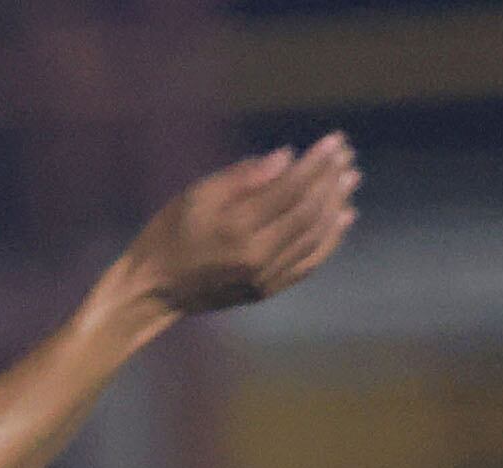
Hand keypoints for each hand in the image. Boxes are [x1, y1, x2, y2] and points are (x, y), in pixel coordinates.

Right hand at [119, 134, 357, 321]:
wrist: (152, 291)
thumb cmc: (168, 235)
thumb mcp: (195, 196)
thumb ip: (242, 177)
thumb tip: (286, 157)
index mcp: (236, 229)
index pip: (290, 189)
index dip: (316, 163)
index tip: (335, 140)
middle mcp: (257, 256)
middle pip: (308, 212)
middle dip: (331, 180)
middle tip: (347, 155)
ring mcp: (265, 277)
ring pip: (315, 237)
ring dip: (337, 205)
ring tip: (350, 179)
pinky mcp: (267, 290)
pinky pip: (309, 263)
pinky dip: (330, 239)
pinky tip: (342, 217)